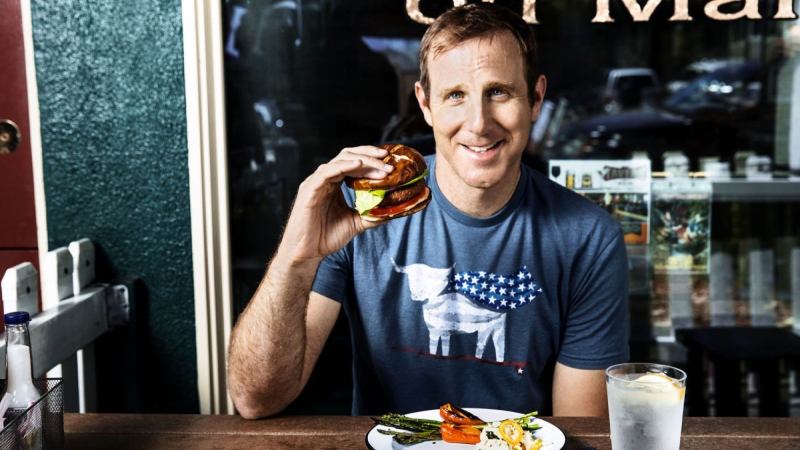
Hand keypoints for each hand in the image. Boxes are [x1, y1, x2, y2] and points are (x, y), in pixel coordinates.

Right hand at [276, 146, 393, 264]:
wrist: (307, 252)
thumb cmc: (326, 237)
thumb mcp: (355, 223)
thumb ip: (371, 214)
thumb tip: (393, 210)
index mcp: (334, 183)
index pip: (354, 162)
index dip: (372, 160)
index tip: (390, 163)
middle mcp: (325, 179)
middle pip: (348, 156)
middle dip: (370, 155)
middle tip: (388, 160)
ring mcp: (316, 182)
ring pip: (340, 160)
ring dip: (363, 161)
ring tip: (380, 166)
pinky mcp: (310, 189)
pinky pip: (327, 172)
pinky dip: (343, 166)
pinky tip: (358, 164)